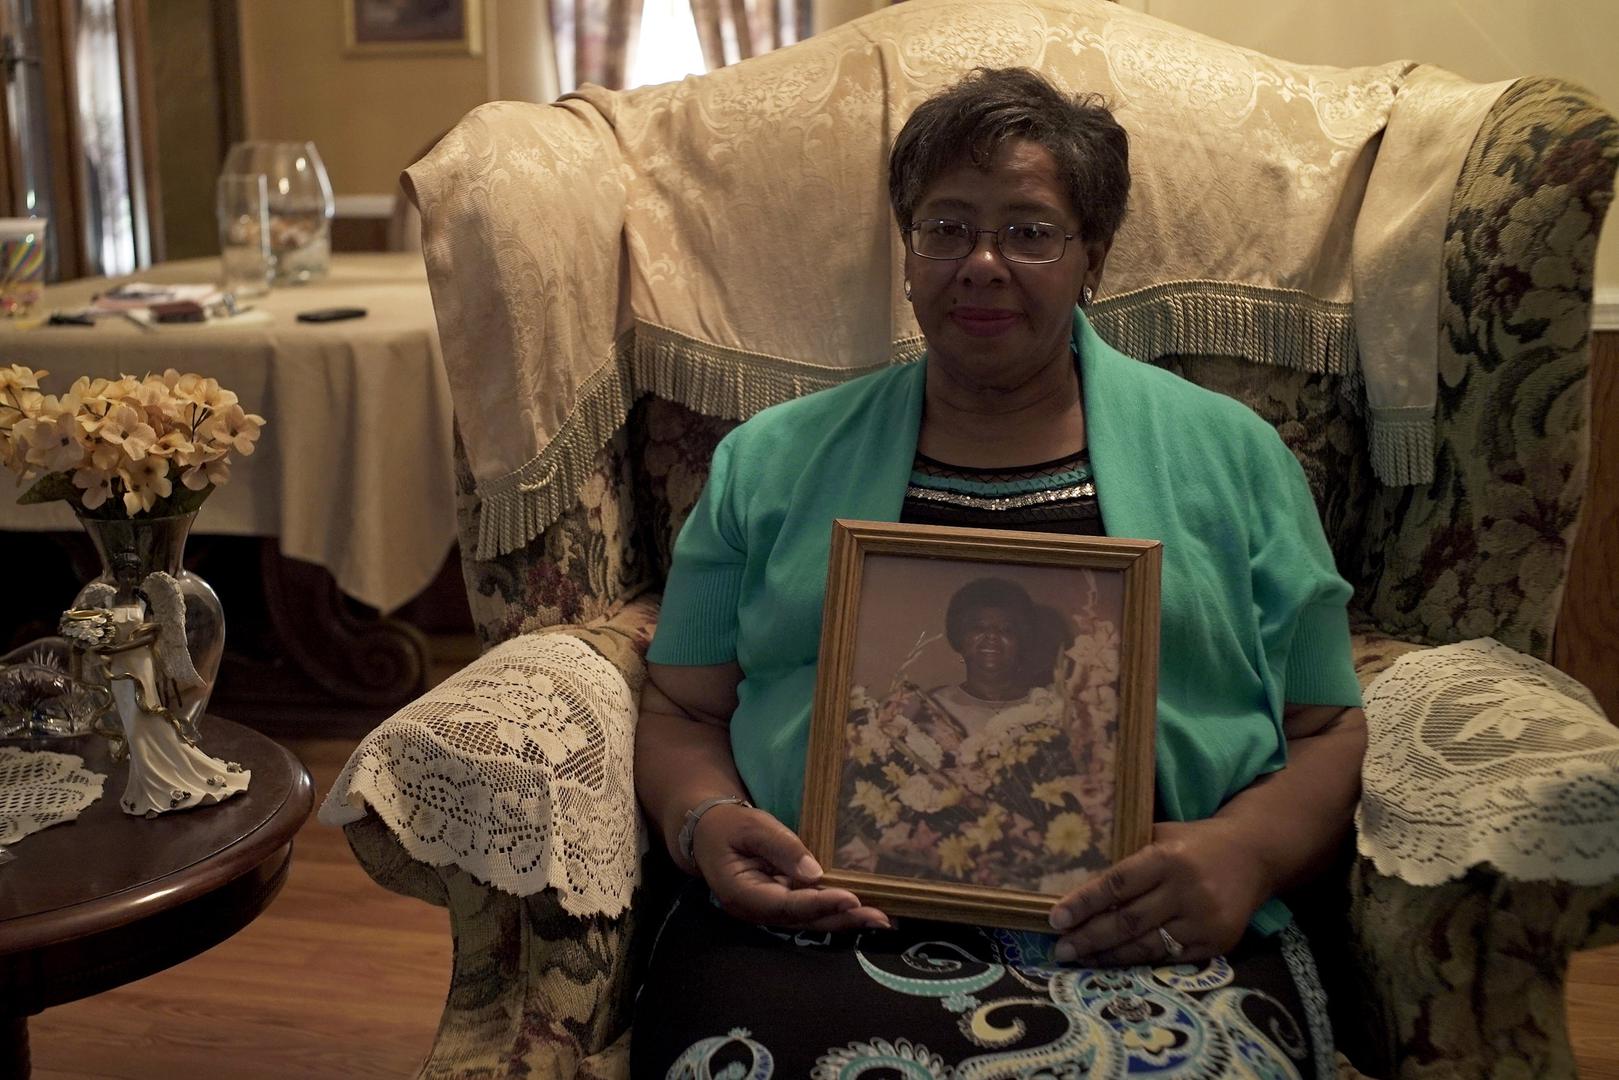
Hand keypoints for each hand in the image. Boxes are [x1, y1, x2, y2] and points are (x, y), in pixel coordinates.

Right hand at [690, 803, 890, 931]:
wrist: (709, 833)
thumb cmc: (729, 826)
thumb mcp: (752, 827)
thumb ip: (781, 847)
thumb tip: (815, 872)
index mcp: (742, 894)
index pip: (786, 905)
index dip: (820, 903)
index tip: (852, 899)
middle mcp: (756, 910)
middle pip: (803, 920)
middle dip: (843, 919)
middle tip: (881, 919)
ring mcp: (769, 909)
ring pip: (809, 919)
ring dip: (845, 919)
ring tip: (881, 918)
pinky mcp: (780, 902)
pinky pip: (809, 909)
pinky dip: (834, 909)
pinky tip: (861, 908)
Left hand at [1046, 819, 1266, 965]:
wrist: (1255, 855)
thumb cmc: (1196, 842)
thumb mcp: (1161, 833)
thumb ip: (1126, 852)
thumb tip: (1075, 873)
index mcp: (1168, 858)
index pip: (1117, 884)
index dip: (1084, 903)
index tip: (1055, 919)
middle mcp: (1187, 891)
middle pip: (1128, 921)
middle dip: (1089, 938)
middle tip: (1060, 949)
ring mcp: (1204, 921)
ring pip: (1146, 946)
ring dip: (1109, 956)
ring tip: (1080, 958)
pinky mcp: (1217, 943)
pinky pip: (1169, 958)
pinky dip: (1139, 962)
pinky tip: (1115, 962)